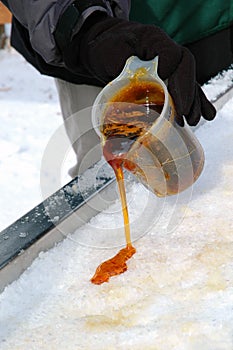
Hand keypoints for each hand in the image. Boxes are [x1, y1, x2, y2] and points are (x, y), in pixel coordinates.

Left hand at [63, 13, 215, 125]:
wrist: (102, 48)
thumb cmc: (105, 48)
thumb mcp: (108, 53)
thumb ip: (120, 64)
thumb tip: (134, 83)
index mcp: (154, 40)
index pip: (174, 57)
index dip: (177, 80)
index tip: (174, 101)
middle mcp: (165, 51)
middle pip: (186, 71)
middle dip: (188, 95)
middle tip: (184, 115)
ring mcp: (167, 64)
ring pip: (187, 81)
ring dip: (193, 102)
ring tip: (192, 120)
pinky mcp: (166, 77)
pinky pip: (184, 88)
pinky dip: (193, 101)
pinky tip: (203, 113)